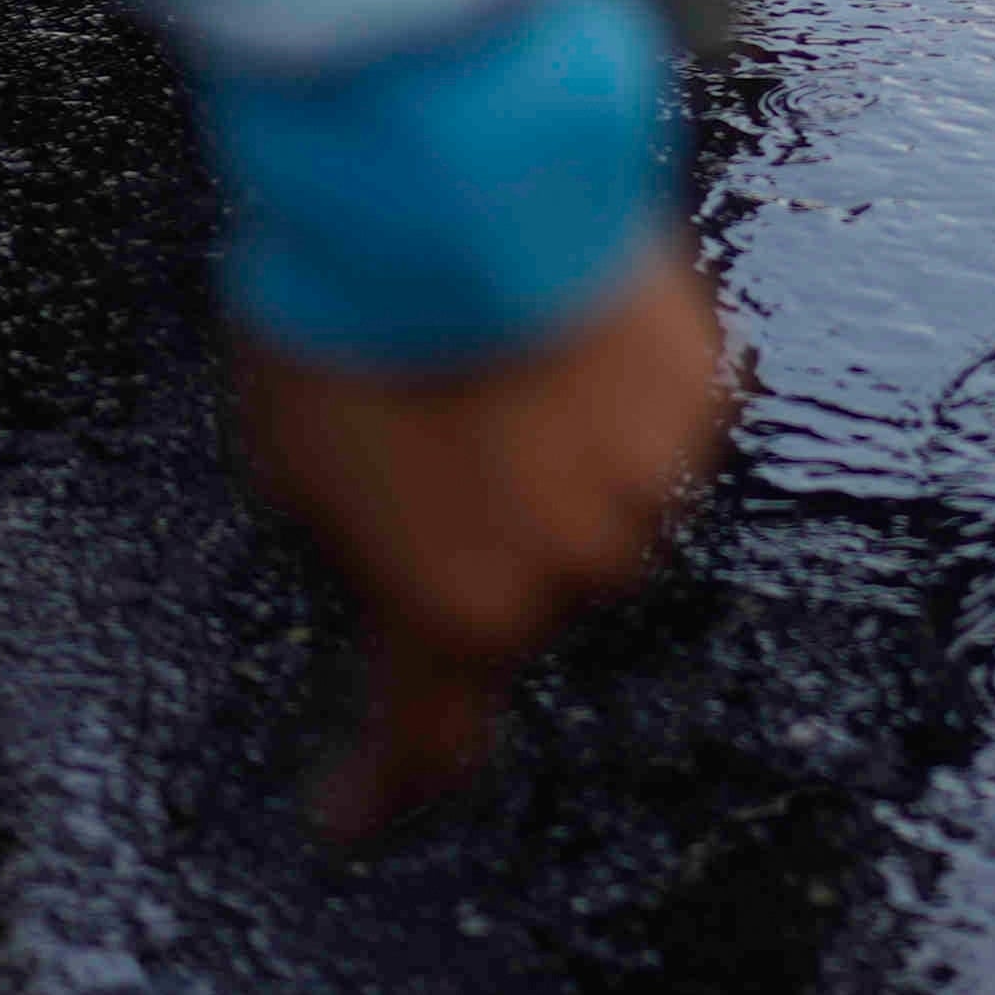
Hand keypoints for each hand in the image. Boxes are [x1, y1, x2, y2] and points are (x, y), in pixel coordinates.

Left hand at [235, 229, 738, 837]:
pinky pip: (652, 425)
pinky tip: (548, 330)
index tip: (349, 814)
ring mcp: (652, 480)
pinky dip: (606, 398)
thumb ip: (354, 544)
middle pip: (524, 597)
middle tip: (420, 448)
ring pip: (598, 509)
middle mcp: (572, 569)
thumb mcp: (294, 468)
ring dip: (549, 467)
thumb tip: (386, 543)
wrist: (449, 180)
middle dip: (475, 544)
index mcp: (456, 610)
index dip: (384, 788)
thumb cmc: (349, 324)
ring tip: (486, 366)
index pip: (430, 743)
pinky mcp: (701, 387)